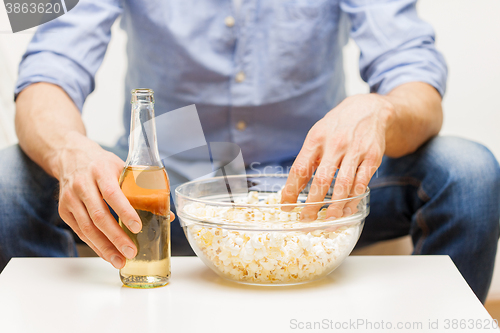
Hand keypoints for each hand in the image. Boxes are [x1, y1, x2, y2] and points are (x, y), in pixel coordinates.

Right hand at [53, 132, 173, 267]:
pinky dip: (95, 245)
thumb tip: (166, 215)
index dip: (125, 211)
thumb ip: (143, 190)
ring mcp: (71, 199)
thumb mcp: (123, 168)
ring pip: (87, 228)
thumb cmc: (102, 164)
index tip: (137, 226)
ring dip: (104, 247)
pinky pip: (80, 232)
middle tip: (131, 251)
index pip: (113, 194)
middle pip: (99, 216)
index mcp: (101, 171)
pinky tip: (107, 254)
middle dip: (116, 237)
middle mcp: (83, 185)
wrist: (71, 157)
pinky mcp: (65, 211)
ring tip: (120, 260)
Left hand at [281, 94, 393, 219]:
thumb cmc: (337, 126)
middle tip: (306, 219)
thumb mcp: (317, 135)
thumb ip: (307, 160)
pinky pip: (362, 183)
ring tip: (327, 220)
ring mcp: (355, 151)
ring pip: (344, 185)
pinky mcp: (372, 157)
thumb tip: (292, 189)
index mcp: (316, 139)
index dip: (291, 190)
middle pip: (322, 180)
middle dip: (312, 204)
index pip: (300, 168)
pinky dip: (353, 199)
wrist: (369, 109)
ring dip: (335, 206)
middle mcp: (335, 144)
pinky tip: (346, 209)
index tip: (286, 206)